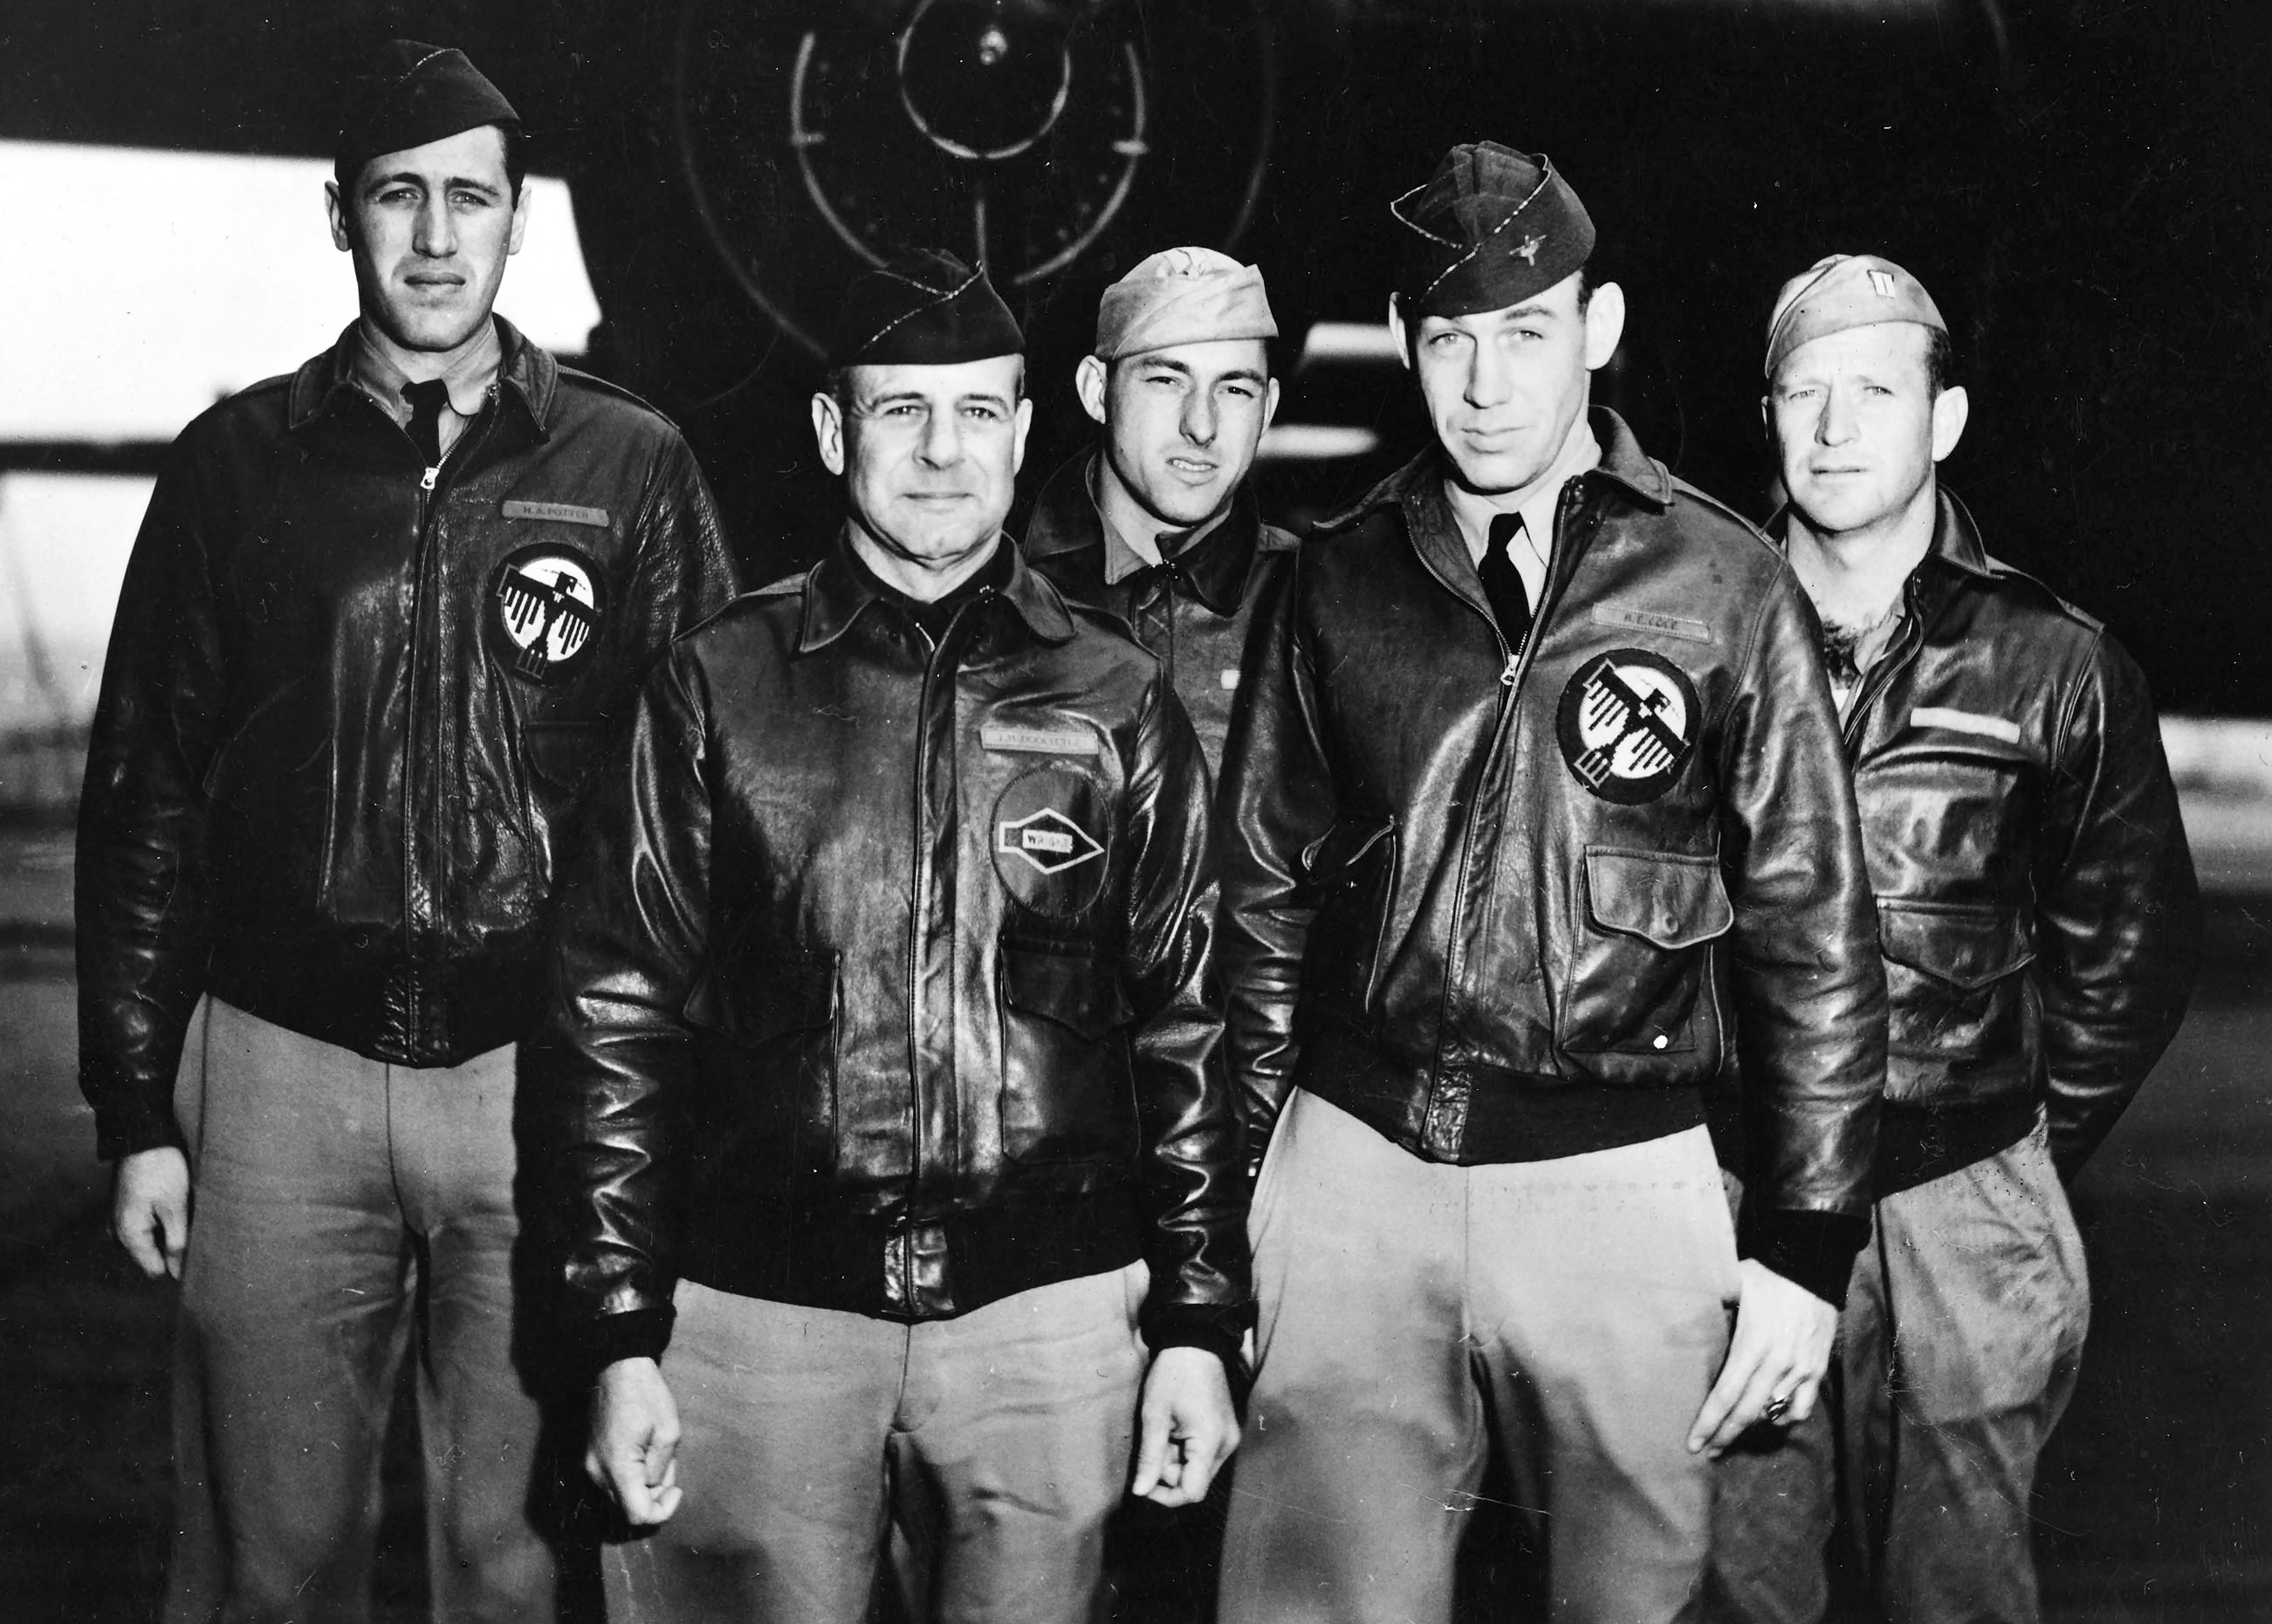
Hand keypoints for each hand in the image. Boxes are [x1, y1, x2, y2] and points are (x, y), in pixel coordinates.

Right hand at [112, 1147, 190, 1278]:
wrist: (142, 1136)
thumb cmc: (161, 1170)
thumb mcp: (175, 1208)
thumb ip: (176, 1243)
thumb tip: (176, 1275)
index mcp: (129, 1235)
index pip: (154, 1269)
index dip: (177, 1266)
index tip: (197, 1253)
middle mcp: (118, 1231)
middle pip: (150, 1255)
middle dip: (172, 1249)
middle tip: (193, 1230)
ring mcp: (119, 1219)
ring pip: (149, 1240)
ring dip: (167, 1234)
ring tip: (185, 1217)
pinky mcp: (126, 1207)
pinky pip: (144, 1226)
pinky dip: (160, 1223)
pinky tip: (174, 1210)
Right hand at [586, 1357, 683, 1525]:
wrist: (617, 1368)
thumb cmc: (646, 1395)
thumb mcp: (669, 1433)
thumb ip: (662, 1470)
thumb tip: (655, 1489)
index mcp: (618, 1467)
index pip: (637, 1515)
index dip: (662, 1512)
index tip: (677, 1491)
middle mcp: (597, 1473)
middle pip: (628, 1508)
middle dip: (655, 1496)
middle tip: (670, 1466)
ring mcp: (590, 1467)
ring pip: (622, 1495)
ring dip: (644, 1485)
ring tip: (657, 1452)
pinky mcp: (591, 1459)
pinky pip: (614, 1481)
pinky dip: (633, 1475)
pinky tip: (644, 1451)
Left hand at [1131, 1345, 1238, 1506]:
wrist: (1195, 1344)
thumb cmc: (1173, 1376)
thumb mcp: (1154, 1416)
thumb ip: (1150, 1458)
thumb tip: (1140, 1492)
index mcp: (1210, 1442)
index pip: (1192, 1492)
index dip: (1165, 1495)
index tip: (1144, 1480)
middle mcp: (1226, 1445)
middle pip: (1195, 1482)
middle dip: (1169, 1472)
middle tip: (1154, 1443)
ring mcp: (1229, 1439)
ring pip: (1198, 1470)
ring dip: (1177, 1461)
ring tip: (1165, 1431)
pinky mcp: (1226, 1432)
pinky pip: (1204, 1456)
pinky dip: (1186, 1450)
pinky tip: (1177, 1428)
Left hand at [1687, 1258, 1838, 1457]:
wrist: (1811, 1266)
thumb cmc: (1765, 1275)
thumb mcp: (1730, 1288)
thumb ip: (1707, 1311)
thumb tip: (1672, 1325)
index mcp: (1751, 1344)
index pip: (1725, 1395)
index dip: (1708, 1422)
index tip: (1694, 1443)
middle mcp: (1777, 1363)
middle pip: (1747, 1412)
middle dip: (1725, 1435)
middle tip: (1708, 1451)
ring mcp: (1800, 1369)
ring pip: (1773, 1413)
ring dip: (1751, 1428)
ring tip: (1732, 1434)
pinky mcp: (1817, 1369)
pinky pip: (1802, 1408)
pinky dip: (1785, 1418)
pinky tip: (1770, 1418)